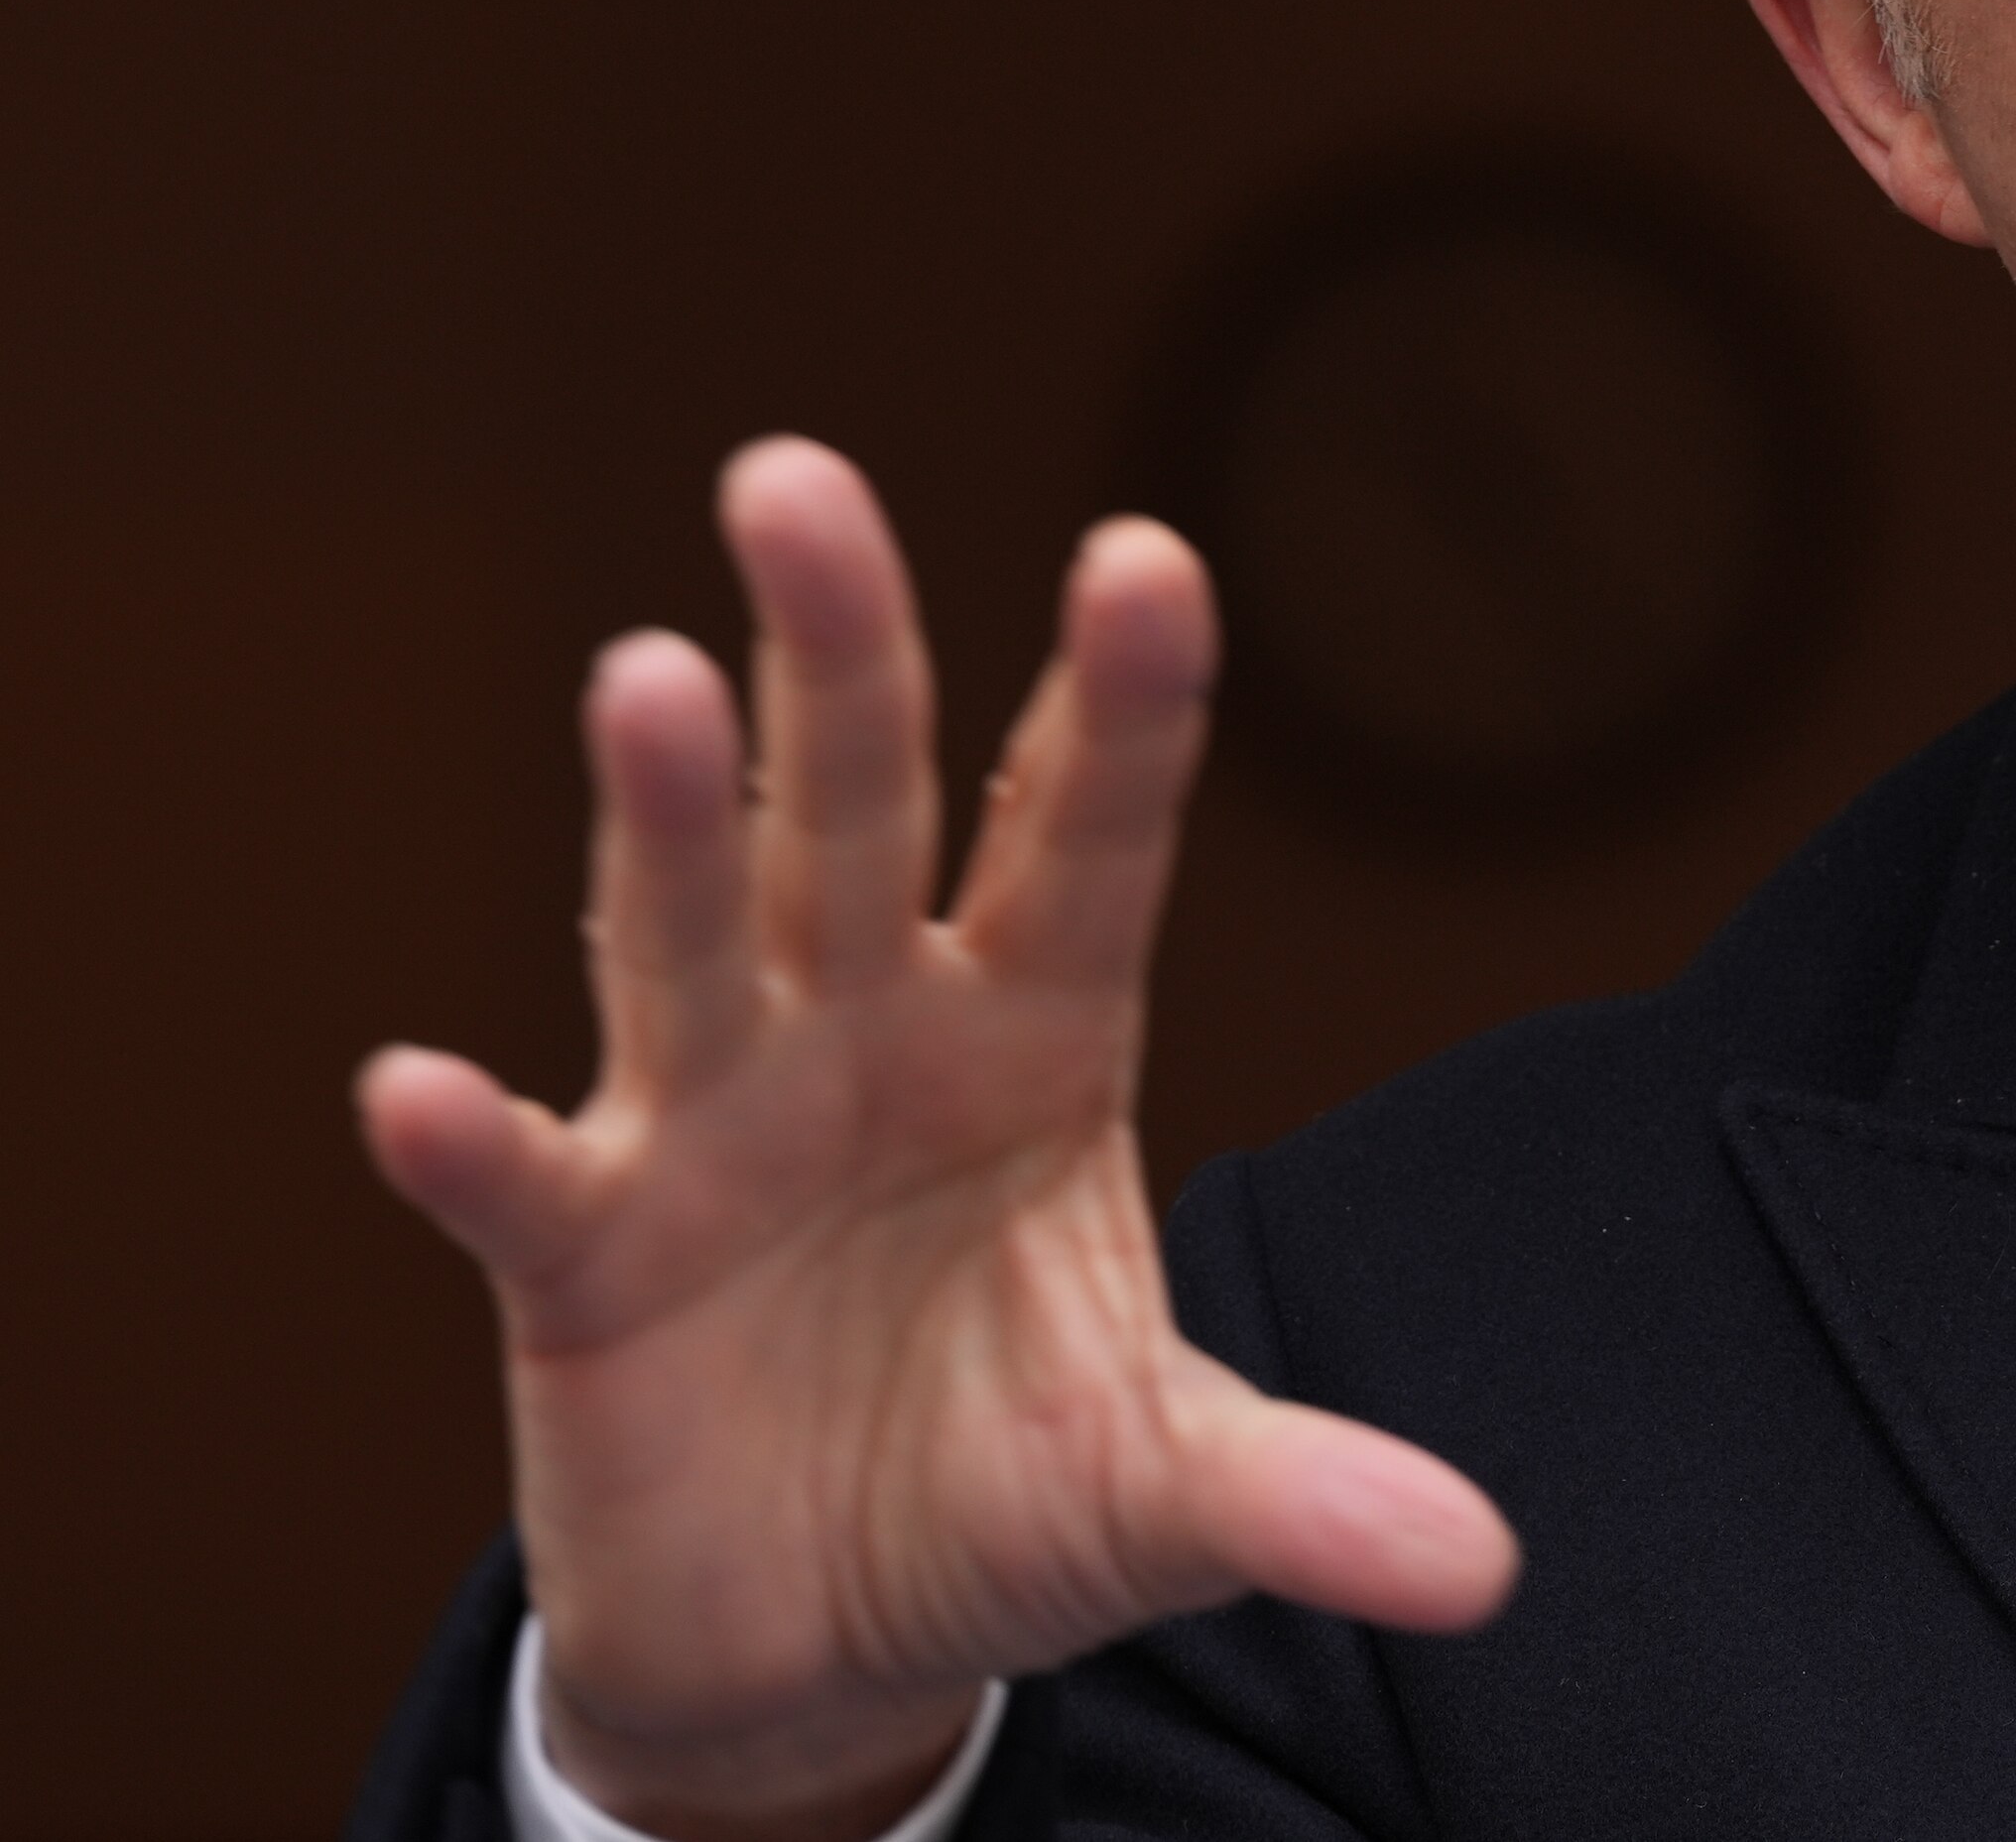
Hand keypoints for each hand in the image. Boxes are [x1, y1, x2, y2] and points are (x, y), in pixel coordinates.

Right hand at [358, 441, 1518, 1841]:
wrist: (823, 1648)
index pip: (1088, 837)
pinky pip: (522, 1184)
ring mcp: (715, 1129)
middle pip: (863, 809)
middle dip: (845, 650)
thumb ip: (1310, 1500)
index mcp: (1042, 1036)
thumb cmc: (1000, 1502)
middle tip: (799, 478)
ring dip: (669, 813)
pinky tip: (421, 1090)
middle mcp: (874, 1033)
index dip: (1120, 706)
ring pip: (688, 930)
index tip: (1148, 553)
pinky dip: (468, 1141)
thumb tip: (1483, 1569)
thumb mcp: (1171, 1496)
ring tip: (649, 673)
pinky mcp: (582, 1261)